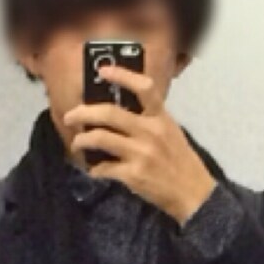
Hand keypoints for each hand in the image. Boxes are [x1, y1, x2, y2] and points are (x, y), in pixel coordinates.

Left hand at [62, 64, 216, 224]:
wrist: (192, 192)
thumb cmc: (179, 161)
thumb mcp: (170, 132)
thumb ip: (148, 120)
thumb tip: (116, 112)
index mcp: (161, 118)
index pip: (143, 88)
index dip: (122, 75)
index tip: (102, 71)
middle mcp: (151, 132)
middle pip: (110, 113)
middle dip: (83, 113)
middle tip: (70, 116)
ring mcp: (141, 153)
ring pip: (100, 138)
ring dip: (82, 140)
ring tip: (77, 143)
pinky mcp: (133, 175)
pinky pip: (104, 167)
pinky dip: (95, 169)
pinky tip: (95, 170)